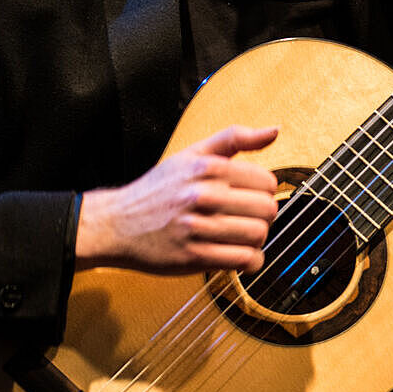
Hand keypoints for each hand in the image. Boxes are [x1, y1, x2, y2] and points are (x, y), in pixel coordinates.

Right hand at [75, 125, 278, 273]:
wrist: (117, 224)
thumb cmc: (159, 188)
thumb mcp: (192, 153)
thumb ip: (234, 139)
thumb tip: (275, 130)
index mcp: (207, 167)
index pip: (266, 182)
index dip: (265, 191)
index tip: (251, 196)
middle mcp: (203, 195)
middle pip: (266, 209)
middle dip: (264, 215)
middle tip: (249, 217)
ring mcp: (197, 227)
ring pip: (257, 235)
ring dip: (257, 239)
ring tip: (242, 236)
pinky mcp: (193, 256)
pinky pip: (243, 260)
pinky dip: (250, 261)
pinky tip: (239, 255)